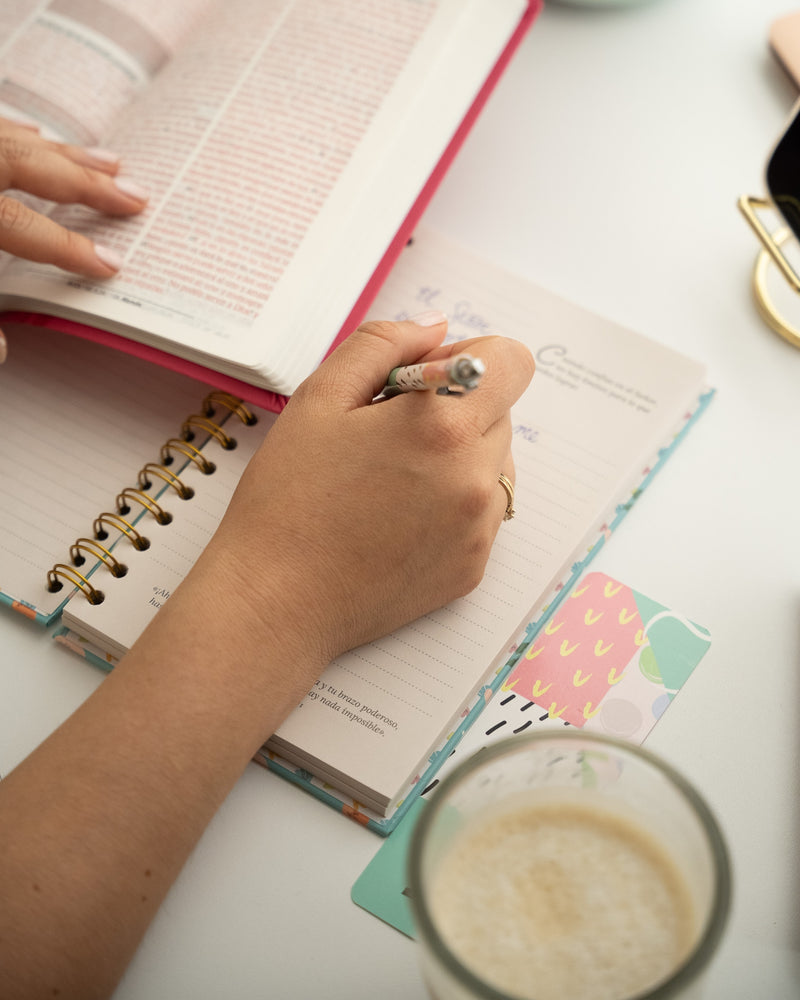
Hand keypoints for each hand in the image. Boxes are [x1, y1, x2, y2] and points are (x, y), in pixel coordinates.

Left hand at [0, 115, 148, 361]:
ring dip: (65, 152)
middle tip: (137, 196)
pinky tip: (36, 132)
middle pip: (30, 166)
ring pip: (14, 138)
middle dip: (90, 184)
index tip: (115, 265)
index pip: (26, 229)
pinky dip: (18, 129)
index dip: (72, 250)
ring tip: (110, 161)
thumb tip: (2, 351)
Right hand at [208, 315, 535, 667]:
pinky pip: (482, 514)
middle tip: (388, 437)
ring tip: (392, 483)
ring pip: (494, 464)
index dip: (467, 358)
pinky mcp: (474, 568)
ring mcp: (480, 530)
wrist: (277, 600)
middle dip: (456, 411)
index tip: (424, 381)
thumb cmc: (288, 498)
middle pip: (500, 413)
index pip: (511, 362)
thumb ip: (384, 344)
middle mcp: (476, 478)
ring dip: (458, 458)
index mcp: (443, 427)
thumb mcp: (320, 398)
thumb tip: (438, 329)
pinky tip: (397, 520)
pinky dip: (452, 505)